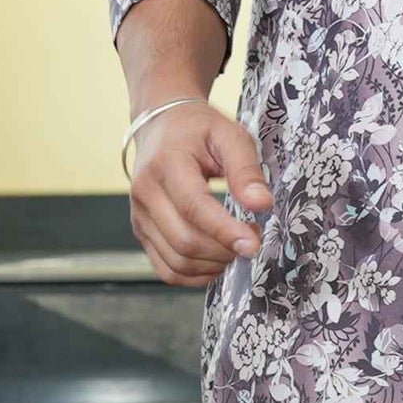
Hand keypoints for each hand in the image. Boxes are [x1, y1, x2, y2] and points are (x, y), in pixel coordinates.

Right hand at [127, 101, 273, 286]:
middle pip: (184, 241)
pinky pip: (166, 270)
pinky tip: (216, 261)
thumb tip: (262, 204)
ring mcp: (139, 216)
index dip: (224, 231)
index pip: (193, 207)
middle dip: (224, 250)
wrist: (161, 126)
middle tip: (252, 238)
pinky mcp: (141, 232)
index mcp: (166, 164)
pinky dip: (195, 275)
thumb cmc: (198, 130)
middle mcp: (145, 193)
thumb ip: (246, 170)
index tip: (253, 244)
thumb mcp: (229, 135)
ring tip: (236, 247)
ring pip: (176, 261)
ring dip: (213, 265)